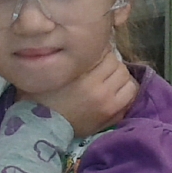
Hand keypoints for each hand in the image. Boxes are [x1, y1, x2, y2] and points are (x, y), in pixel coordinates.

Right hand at [19, 51, 138, 137]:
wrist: (42, 128)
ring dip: (119, 76)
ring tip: (108, 78)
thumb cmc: (42, 98)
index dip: (99, 51)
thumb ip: (69, 59)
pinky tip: (114, 91)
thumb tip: (84, 44)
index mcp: (84, 79)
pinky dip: (125, 91)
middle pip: (118, 65)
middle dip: (110, 63)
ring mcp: (109, 105)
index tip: (91, 54)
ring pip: (128, 79)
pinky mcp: (113, 117)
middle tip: (100, 66)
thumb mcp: (51, 73)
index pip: (106, 54)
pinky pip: (130, 97)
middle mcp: (100, 91)